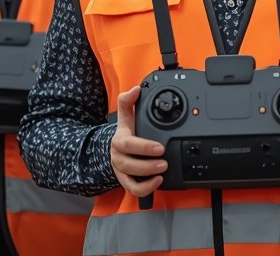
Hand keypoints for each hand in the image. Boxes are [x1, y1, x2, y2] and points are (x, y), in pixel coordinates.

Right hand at [111, 85, 166, 199]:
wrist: (115, 149)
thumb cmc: (125, 132)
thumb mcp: (125, 116)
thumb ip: (128, 101)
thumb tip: (135, 89)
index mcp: (119, 140)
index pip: (128, 145)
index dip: (143, 147)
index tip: (159, 147)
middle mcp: (119, 157)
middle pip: (129, 165)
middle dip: (148, 165)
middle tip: (164, 162)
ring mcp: (122, 171)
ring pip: (131, 179)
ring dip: (147, 178)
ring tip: (163, 171)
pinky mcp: (126, 182)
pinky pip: (134, 190)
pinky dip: (146, 189)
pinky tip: (158, 182)